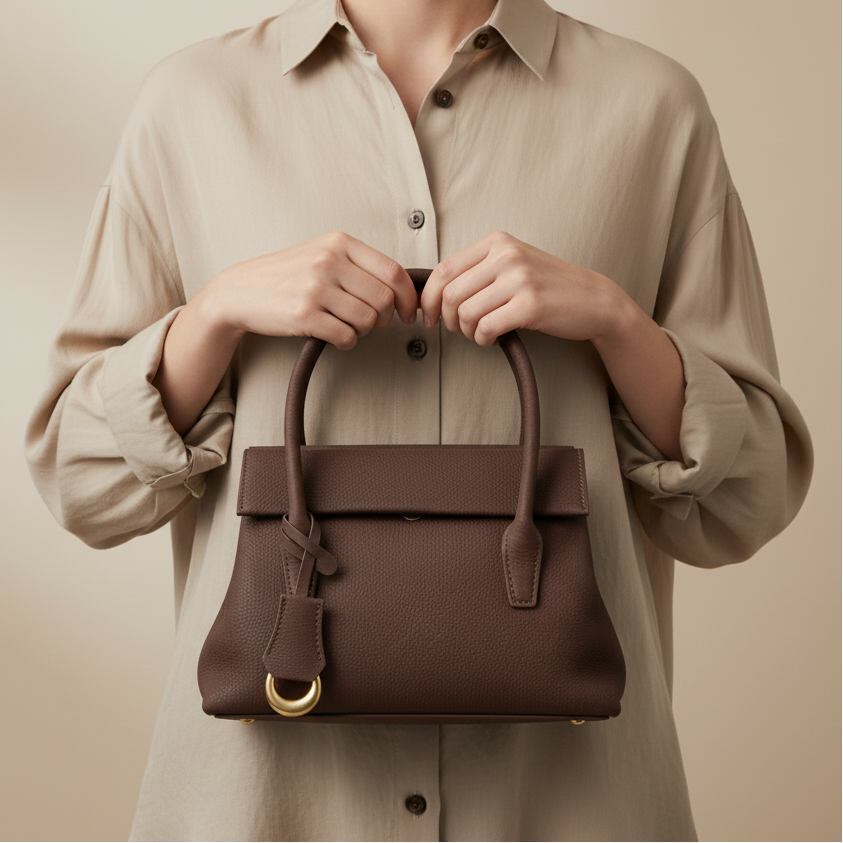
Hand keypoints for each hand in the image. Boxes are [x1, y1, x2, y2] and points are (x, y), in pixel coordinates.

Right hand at [201, 231, 417, 349]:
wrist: (239, 292)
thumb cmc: (286, 276)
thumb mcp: (322, 254)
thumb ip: (358, 265)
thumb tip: (403, 288)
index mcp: (339, 243)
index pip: (394, 271)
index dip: (408, 298)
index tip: (408, 312)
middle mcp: (329, 261)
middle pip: (384, 299)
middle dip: (385, 318)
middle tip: (373, 323)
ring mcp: (315, 287)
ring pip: (368, 320)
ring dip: (364, 331)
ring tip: (348, 326)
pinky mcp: (304, 314)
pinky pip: (346, 336)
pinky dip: (347, 342)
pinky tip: (335, 336)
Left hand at [421, 231, 685, 460]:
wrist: (594, 300)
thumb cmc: (549, 287)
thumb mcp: (513, 265)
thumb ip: (478, 271)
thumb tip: (434, 293)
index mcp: (498, 242)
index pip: (444, 270)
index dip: (429, 299)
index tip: (429, 316)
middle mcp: (507, 255)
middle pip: (451, 294)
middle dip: (449, 320)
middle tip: (461, 330)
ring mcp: (520, 278)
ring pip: (466, 313)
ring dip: (468, 332)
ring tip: (481, 334)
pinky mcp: (530, 304)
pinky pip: (486, 327)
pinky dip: (483, 339)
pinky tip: (493, 339)